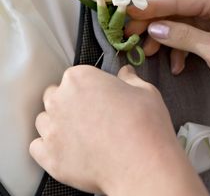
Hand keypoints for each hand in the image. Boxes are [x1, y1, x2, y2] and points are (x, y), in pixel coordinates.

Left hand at [29, 65, 207, 195]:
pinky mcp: (49, 156)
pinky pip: (37, 147)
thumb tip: (125, 72)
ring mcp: (52, 128)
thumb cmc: (145, 125)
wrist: (142, 166)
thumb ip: (129, 78)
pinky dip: (48, 148)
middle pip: (54, 95)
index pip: (74, 76)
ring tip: (78, 135)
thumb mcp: (145, 91)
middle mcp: (60, 99)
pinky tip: (67, 150)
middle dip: (68, 102)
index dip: (87, 87)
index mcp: (80, 78)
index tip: (98, 96)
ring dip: (57, 123)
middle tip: (89, 115)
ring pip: (44, 120)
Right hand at [126, 0, 209, 84]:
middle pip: (175, 8)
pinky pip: (191, 34)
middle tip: (131, 35)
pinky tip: (178, 65)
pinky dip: (181, 48)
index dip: (150, 7)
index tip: (127, 12)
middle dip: (154, 23)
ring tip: (151, 54)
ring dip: (165, 38)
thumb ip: (184, 37)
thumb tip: (154, 28)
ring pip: (180, 22)